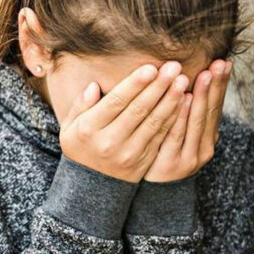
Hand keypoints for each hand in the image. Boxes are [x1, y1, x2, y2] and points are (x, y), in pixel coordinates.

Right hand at [60, 62, 189, 182]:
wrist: (91, 186)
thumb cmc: (80, 146)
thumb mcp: (70, 126)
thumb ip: (80, 105)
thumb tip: (94, 86)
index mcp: (90, 129)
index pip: (115, 102)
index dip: (134, 85)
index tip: (150, 68)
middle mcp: (110, 142)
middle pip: (138, 110)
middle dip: (157, 87)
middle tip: (173, 67)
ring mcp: (129, 153)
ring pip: (154, 122)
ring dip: (170, 100)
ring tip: (182, 80)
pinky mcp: (144, 160)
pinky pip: (161, 135)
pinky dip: (174, 117)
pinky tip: (183, 102)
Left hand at [145, 60, 232, 181]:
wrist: (151, 192)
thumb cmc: (162, 155)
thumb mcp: (178, 135)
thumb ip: (182, 111)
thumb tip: (186, 80)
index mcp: (206, 138)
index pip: (215, 106)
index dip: (220, 85)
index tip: (224, 62)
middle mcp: (204, 147)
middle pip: (210, 111)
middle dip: (214, 86)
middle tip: (219, 63)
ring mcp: (189, 157)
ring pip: (196, 122)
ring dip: (201, 97)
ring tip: (204, 75)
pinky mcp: (171, 164)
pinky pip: (175, 135)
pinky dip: (180, 117)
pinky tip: (182, 99)